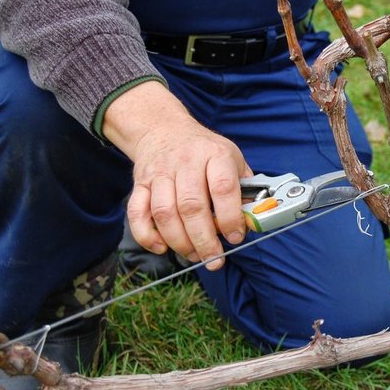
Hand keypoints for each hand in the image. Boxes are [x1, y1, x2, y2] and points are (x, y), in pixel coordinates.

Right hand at [102, 81, 252, 269]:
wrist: (165, 130)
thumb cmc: (204, 151)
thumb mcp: (232, 158)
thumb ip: (244, 189)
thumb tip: (253, 221)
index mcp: (214, 154)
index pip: (223, 187)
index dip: (230, 216)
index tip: (235, 237)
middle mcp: (186, 162)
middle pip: (191, 206)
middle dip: (204, 239)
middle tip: (214, 259)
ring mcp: (160, 173)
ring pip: (164, 213)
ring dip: (179, 241)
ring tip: (194, 255)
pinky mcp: (140, 184)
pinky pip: (137, 213)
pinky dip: (147, 235)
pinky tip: (162, 247)